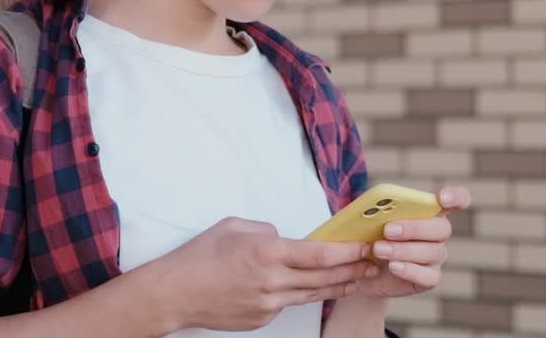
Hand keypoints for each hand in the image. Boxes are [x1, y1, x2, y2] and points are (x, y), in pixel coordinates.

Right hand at [145, 216, 377, 331]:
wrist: (174, 293)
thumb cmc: (199, 256)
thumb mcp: (233, 226)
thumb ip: (266, 229)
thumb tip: (284, 238)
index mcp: (266, 252)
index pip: (319, 255)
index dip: (347, 252)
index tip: (363, 246)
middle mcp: (272, 281)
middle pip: (323, 278)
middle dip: (351, 270)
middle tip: (371, 263)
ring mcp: (268, 304)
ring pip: (311, 295)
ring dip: (337, 286)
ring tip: (356, 278)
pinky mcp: (261, 320)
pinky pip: (288, 304)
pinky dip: (301, 295)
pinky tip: (312, 288)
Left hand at [356, 185, 468, 298]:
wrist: (364, 268)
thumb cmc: (370, 235)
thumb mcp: (368, 220)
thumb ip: (373, 213)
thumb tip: (371, 216)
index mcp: (429, 210)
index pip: (457, 199)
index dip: (455, 197)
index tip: (443, 198)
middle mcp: (438, 233)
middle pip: (441, 228)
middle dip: (414, 228)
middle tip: (388, 230)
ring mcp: (436, 257)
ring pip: (432, 252)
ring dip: (403, 250)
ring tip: (378, 249)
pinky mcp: (430, 278)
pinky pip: (428, 276)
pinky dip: (410, 270)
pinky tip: (393, 266)